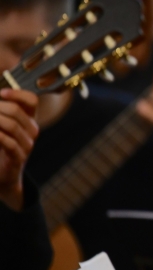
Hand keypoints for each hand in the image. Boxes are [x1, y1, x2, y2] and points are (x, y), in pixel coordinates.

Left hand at [0, 89, 38, 210]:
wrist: (3, 175)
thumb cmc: (0, 148)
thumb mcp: (2, 127)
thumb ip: (1, 114)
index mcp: (29, 120)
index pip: (32, 100)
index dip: (17, 94)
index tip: (1, 93)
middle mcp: (32, 130)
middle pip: (17, 111)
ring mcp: (27, 144)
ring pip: (12, 125)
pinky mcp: (19, 157)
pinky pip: (8, 142)